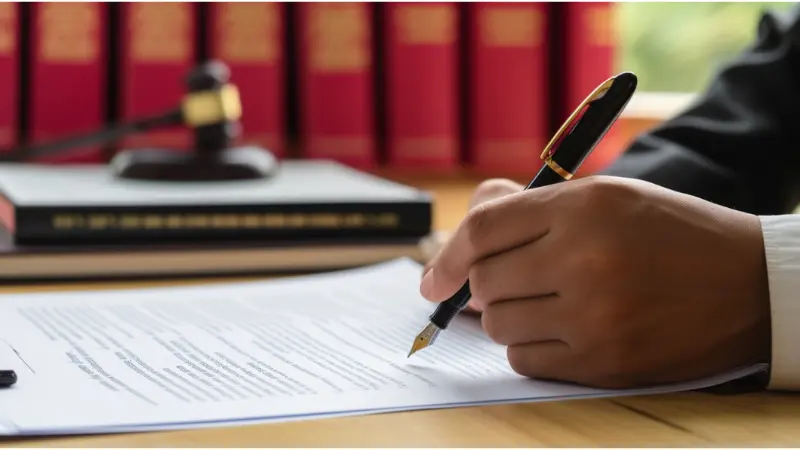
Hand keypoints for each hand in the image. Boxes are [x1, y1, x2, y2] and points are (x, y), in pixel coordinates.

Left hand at [420, 176, 770, 388]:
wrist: (750, 286)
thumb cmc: (671, 234)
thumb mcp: (607, 198)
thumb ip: (532, 208)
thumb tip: (466, 229)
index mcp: (584, 207)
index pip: (484, 230)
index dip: (447, 255)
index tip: (433, 278)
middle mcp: (585, 260)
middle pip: (484, 281)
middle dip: (484, 284)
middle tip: (509, 283)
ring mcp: (595, 317)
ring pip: (499, 325)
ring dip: (507, 316)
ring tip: (543, 303)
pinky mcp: (604, 363)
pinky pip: (526, 361)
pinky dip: (530, 348)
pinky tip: (560, 331)